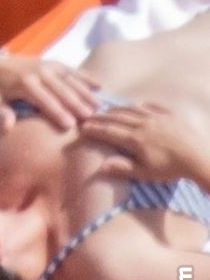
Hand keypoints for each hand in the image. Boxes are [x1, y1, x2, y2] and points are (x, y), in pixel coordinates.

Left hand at [0, 54, 101, 131]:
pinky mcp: (55, 64)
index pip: (43, 99)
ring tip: (99, 107)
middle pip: (60, 90)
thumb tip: (6, 127)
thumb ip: (2, 113)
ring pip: (70, 80)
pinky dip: (86, 77)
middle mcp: (39, 73)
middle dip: (76, 103)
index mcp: (24, 83)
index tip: (70, 125)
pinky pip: (72, 70)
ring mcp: (48, 66)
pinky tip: (99, 86)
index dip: (57, 112)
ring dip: (85, 92)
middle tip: (91, 118)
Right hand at [86, 100, 209, 184]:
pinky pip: (151, 106)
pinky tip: (136, 106)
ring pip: (132, 109)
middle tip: (89, 116)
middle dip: (101, 117)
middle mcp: (143, 123)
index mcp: (135, 138)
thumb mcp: (146, 174)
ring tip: (108, 110)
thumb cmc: (172, 170)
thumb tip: (101, 166)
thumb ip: (123, 168)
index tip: (82, 127)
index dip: (94, 129)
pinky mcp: (170, 114)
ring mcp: (157, 117)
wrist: (200, 158)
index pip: (109, 131)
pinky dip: (140, 106)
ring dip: (117, 109)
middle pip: (117, 117)